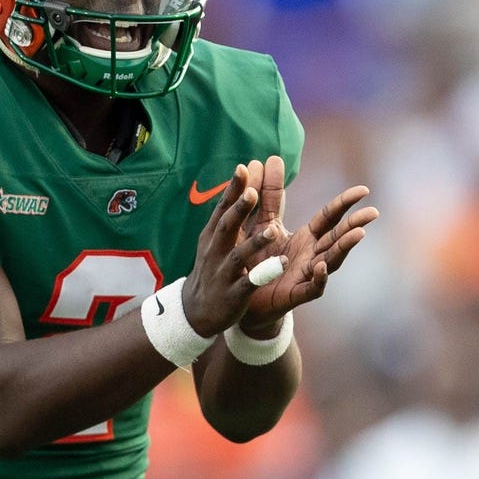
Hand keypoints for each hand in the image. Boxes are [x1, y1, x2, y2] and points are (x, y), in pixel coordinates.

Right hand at [180, 163, 278, 336]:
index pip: (222, 209)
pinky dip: (264, 274)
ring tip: (274, 230)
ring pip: (239, 255)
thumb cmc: (212, 267)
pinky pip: (250, 283)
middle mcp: (216, 251)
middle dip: (239, 210)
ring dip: (256, 243)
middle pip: (227, 227)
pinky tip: (281, 264)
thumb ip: (231, 215)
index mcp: (213, 236)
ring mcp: (224, 273)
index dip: (232, 190)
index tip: (242, 168)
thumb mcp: (215, 240)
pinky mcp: (234, 294)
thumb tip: (244, 183)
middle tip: (252, 192)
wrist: (196, 310)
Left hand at [239, 157, 378, 336]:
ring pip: (332, 260)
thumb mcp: (262, 221)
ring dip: (345, 248)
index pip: (330, 217)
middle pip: (337, 237)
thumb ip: (268, 193)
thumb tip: (271, 157)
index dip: (345, 204)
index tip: (363, 190)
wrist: (243, 294)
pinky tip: (322, 267)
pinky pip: (312, 287)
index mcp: (307, 237)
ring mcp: (307, 275)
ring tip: (359, 234)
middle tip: (372, 211)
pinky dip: (320, 278)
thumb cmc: (258, 257)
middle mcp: (313, 254)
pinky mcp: (296, 294)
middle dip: (355, 224)